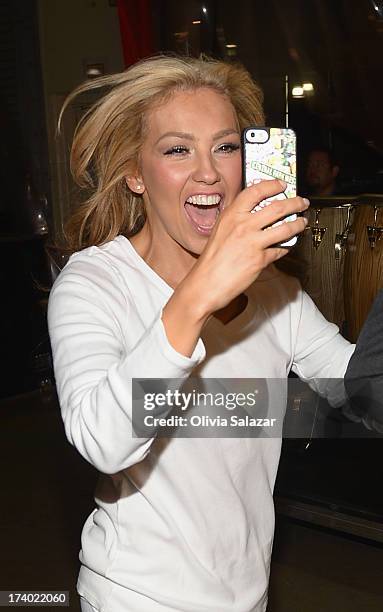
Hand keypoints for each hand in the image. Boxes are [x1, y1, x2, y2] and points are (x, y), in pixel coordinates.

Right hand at [162, 179, 307, 356]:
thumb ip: (237, 219)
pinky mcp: (260, 259)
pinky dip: (287, 246)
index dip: (272, 185)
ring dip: (298, 224)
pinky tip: (288, 245)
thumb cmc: (211, 260)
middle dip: (295, 203)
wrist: (206, 284)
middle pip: (277, 207)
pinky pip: (280, 249)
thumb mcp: (220, 230)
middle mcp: (243, 225)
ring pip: (285, 227)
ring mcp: (253, 242)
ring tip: (302, 222)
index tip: (282, 184)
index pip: (256, 191)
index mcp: (231, 215)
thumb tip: (256, 211)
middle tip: (301, 202)